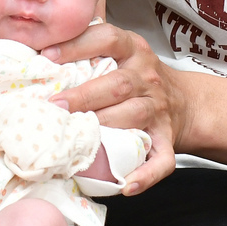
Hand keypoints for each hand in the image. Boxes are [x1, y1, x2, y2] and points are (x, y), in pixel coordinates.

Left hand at [47, 23, 182, 192]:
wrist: (186, 102)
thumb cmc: (138, 77)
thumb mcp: (122, 50)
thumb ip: (90, 42)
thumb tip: (40, 40)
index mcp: (133, 50)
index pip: (107, 39)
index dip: (77, 45)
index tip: (48, 56)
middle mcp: (147, 78)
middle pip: (117, 84)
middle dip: (84, 95)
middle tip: (54, 105)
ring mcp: (158, 110)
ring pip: (134, 117)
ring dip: (105, 127)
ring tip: (77, 138)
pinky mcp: (167, 139)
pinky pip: (161, 159)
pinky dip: (146, 174)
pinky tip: (126, 185)